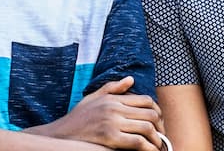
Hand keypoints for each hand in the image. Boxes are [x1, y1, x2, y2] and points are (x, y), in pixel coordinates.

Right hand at [26, 76, 164, 150]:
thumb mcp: (92, 98)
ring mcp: (112, 122)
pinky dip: (148, 148)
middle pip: (150, 113)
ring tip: (158, 146)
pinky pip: (137, 142)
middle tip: (162, 137)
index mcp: (113, 99)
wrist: (61, 134)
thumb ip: (112, 88)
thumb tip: (131, 79)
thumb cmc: (77, 118)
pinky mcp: (110, 137)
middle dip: (161, 127)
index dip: (158, 112)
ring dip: (157, 139)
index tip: (159, 123)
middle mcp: (114, 108)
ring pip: (147, 127)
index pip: (146, 100)